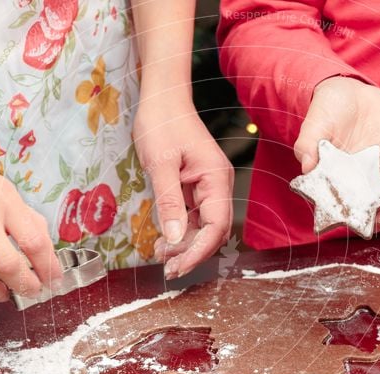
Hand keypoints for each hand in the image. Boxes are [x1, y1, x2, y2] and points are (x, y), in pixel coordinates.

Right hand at [0, 139, 61, 301]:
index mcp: (2, 201)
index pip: (34, 242)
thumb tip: (45, 247)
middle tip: (31, 291)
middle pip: (8, 265)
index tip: (54, 279)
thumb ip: (24, 217)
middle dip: (25, 286)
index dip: (48, 267)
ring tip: (4, 293)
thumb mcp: (2, 188)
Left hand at [133, 100, 233, 279]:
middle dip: (193, 252)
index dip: (198, 251)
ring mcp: (209, 186)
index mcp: (217, 178)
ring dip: (186, 244)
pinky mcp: (197, 186)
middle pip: (214, 231)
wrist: (162, 98)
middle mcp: (219, 185)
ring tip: (162, 258)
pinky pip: (194, 216)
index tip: (178, 267)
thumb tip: (173, 237)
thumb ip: (168, 202)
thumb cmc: (162, 123)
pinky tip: (165, 241)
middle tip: (168, 269)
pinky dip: (181, 230)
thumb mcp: (160, 164)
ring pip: (204, 226)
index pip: (216, 226)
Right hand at [294, 76, 379, 231]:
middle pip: (368, 210)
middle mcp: (355, 184)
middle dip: (377, 217)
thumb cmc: (325, 111)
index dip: (347, 219)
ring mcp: (376, 173)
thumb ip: (307, 146)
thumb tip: (307, 166)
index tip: (354, 221)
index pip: (340, 208)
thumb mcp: (313, 126)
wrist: (348, 91)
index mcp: (332, 182)